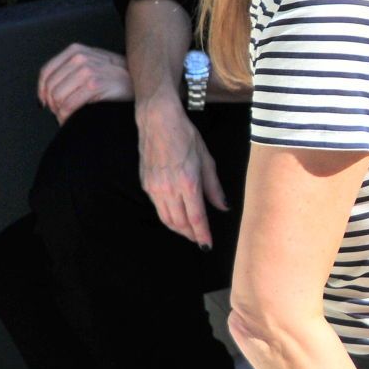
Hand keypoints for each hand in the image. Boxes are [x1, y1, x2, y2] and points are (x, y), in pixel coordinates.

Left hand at [37, 43, 132, 122]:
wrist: (141, 83)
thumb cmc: (116, 78)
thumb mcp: (92, 64)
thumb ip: (71, 68)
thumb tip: (46, 88)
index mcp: (76, 51)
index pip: (46, 72)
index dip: (42, 91)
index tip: (45, 102)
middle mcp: (81, 58)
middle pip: (50, 87)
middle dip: (52, 103)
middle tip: (61, 111)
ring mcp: (88, 70)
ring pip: (57, 97)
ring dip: (60, 111)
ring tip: (68, 115)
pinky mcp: (95, 85)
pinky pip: (69, 105)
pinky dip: (67, 116)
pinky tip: (73, 118)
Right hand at [135, 92, 227, 248]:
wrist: (158, 123)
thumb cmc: (186, 137)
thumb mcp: (207, 159)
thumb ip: (214, 187)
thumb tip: (222, 207)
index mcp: (188, 183)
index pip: (196, 217)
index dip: (202, 234)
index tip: (207, 245)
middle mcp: (169, 189)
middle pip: (179, 222)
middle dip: (190, 235)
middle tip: (200, 240)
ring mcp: (154, 188)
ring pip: (166, 218)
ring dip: (178, 229)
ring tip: (190, 233)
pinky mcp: (146, 185)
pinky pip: (158, 208)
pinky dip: (168, 217)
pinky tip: (177, 217)